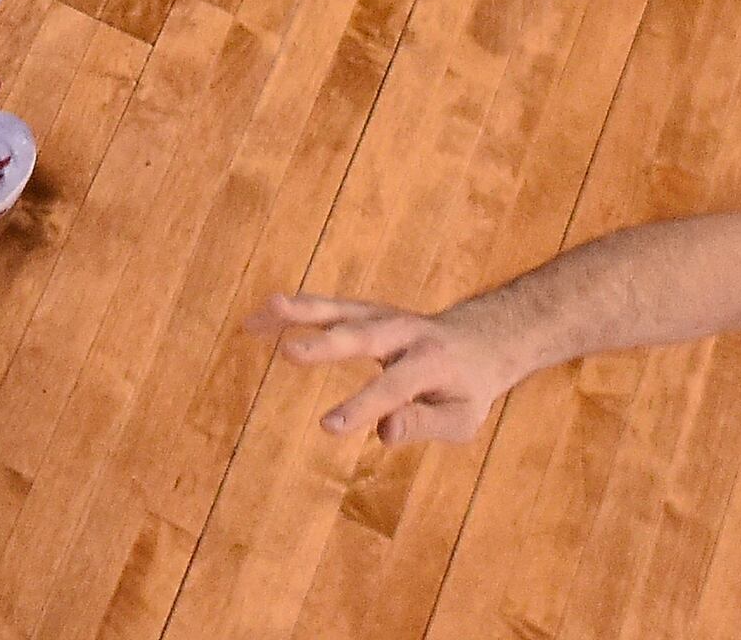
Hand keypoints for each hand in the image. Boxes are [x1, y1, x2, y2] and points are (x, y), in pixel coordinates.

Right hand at [248, 294, 528, 444]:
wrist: (480, 340)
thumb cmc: (465, 390)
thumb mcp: (460, 418)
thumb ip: (423, 424)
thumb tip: (384, 433)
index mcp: (433, 363)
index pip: (394, 388)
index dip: (362, 406)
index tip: (327, 427)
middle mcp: (406, 332)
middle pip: (363, 336)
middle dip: (326, 345)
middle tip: (290, 354)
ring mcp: (383, 315)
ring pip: (339, 310)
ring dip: (300, 311)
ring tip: (265, 310)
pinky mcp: (364, 310)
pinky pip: (328, 307)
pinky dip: (294, 310)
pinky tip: (261, 317)